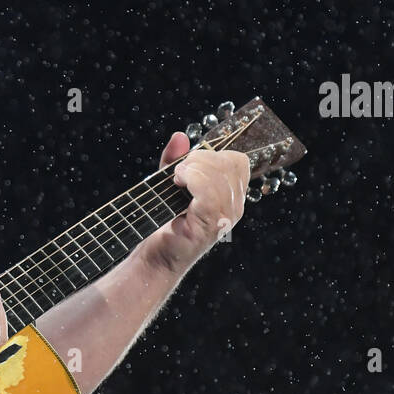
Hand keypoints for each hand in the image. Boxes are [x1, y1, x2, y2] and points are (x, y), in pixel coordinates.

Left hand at [140, 132, 249, 274]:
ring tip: (176, 179)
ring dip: (193, 169)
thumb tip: (179, 136)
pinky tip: (177, 183)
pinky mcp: (210, 225)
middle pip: (230, 164)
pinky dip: (191, 179)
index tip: (188, 164)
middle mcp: (234, 207)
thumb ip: (176, 160)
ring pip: (219, 175)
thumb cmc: (164, 222)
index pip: (238, 162)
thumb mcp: (169, 185)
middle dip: (201, 159)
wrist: (155, 257)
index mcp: (231, 196)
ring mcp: (225, 217)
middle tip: (179, 172)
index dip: (213, 155)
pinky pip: (209, 191)